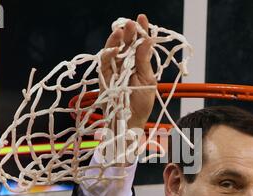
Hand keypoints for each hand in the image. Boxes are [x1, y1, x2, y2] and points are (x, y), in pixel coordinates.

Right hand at [101, 14, 156, 129]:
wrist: (130, 121)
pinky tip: (113, 49)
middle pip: (126, 43)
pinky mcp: (105, 77)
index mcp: (139, 63)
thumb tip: (148, 40)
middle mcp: (126, 63)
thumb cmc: (141, 104)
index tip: (142, 17)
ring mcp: (115, 69)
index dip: (141, 30)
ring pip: (113, 50)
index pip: (139, 43)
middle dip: (128, 32)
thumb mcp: (148, 80)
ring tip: (121, 31)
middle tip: (131, 23)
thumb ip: (144, 61)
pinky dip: (108, 54)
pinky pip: (104, 63)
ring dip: (116, 40)